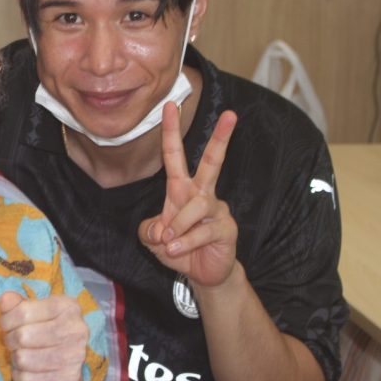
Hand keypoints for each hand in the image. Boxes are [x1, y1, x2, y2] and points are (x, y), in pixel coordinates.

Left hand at [0, 291, 88, 380]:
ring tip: (23, 355)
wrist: (67, 372)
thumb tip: (5, 299)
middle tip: (13, 342)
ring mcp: (74, 357)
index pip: (23, 311)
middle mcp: (76, 330)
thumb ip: (17, 304)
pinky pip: (27, 379)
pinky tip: (30, 371)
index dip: (7, 319)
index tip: (6, 324)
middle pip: (22, 336)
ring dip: (16, 359)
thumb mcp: (34, 313)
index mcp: (68, 307)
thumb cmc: (46, 335)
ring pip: (23, 358)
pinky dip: (21, 376)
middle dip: (10, 340)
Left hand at [138, 102, 238, 288]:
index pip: (175, 155)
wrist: (202, 274)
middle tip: (231, 113)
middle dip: (221, 138)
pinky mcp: (226, 229)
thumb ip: (148, 230)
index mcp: (181, 189)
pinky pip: (202, 231)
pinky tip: (176, 251)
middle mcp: (202, 194)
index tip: (170, 105)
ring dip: (177, 226)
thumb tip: (160, 228)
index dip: (171, 131)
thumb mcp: (153, 238)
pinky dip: (185, 242)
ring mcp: (217, 210)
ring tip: (169, 242)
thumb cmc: (178, 248)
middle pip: (213, 161)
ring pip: (196, 206)